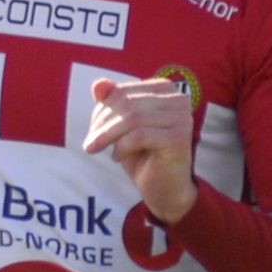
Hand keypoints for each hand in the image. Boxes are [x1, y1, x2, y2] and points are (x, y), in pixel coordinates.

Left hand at [81, 76, 198, 223]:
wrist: (164, 189)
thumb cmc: (142, 154)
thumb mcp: (121, 126)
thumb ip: (112, 103)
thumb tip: (98, 83)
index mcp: (164, 89)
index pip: (123, 91)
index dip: (102, 110)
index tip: (92, 130)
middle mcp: (178, 99)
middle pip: (127, 103)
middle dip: (102, 123)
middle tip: (90, 143)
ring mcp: (182, 117)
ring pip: (132, 118)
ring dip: (108, 136)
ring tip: (96, 149)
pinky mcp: (179, 138)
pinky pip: (140, 136)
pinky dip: (122, 147)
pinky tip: (117, 157)